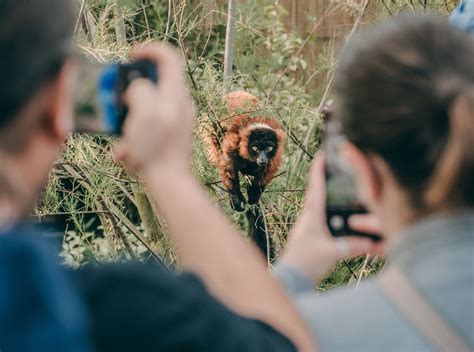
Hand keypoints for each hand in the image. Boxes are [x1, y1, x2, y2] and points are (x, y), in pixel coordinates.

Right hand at [114, 43, 195, 176]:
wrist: (169, 182)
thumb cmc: (156, 148)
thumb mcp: (143, 111)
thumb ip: (138, 90)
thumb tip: (136, 89)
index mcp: (176, 94)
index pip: (169, 57)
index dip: (149, 50)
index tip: (130, 55)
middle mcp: (180, 104)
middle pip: (155, 82)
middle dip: (131, 90)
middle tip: (118, 100)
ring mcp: (176, 121)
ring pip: (148, 106)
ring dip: (129, 116)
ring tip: (121, 133)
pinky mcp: (170, 136)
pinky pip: (148, 127)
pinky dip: (134, 135)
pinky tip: (125, 152)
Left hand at [279, 154, 383, 282]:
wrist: (292, 278)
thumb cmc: (306, 262)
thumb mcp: (332, 253)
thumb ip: (351, 246)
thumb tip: (372, 243)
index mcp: (312, 215)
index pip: (316, 186)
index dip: (319, 168)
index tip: (323, 153)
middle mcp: (309, 217)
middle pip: (318, 192)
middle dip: (326, 178)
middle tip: (336, 166)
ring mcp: (308, 226)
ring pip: (320, 205)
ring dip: (328, 195)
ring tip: (341, 188)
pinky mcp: (311, 236)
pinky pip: (322, 219)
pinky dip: (330, 213)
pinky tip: (340, 216)